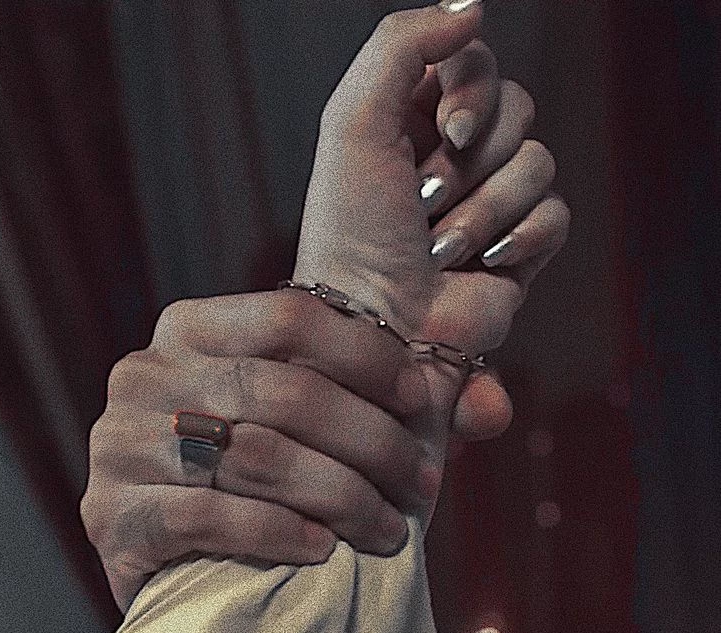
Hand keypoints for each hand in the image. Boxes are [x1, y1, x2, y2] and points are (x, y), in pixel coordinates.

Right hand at [82, 292, 436, 611]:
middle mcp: (146, 373)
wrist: (168, 551)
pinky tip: (321, 551)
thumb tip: (493, 406)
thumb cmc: (253, 474)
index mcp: (192, 328)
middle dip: (370, 441)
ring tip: (390, 527)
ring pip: (254, 455)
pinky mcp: (112, 515)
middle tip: (420, 482)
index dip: (370, 355)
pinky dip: (276, 532)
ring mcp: (120, 444)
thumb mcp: (304, 420)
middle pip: (283, 391)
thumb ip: (390, 402)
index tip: (419, 400)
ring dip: (341, 494)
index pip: (294, 316)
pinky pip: (208, 517)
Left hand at [294, 2, 568, 441]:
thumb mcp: (354, 119)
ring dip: (483, 211)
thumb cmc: (353, 229)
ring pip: (538, 163)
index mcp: (415, 120)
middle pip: (518, 109)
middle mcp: (456, 157)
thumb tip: (472, 6)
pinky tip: (482, 265)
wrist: (375, 323)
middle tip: (423, 203)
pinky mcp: (520, 248)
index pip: (477, 63)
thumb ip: (403, 43)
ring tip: (438, 248)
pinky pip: (557, 214)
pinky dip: (520, 239)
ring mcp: (491, 203)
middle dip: (470, 163)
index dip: (474, 91)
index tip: (448, 129)